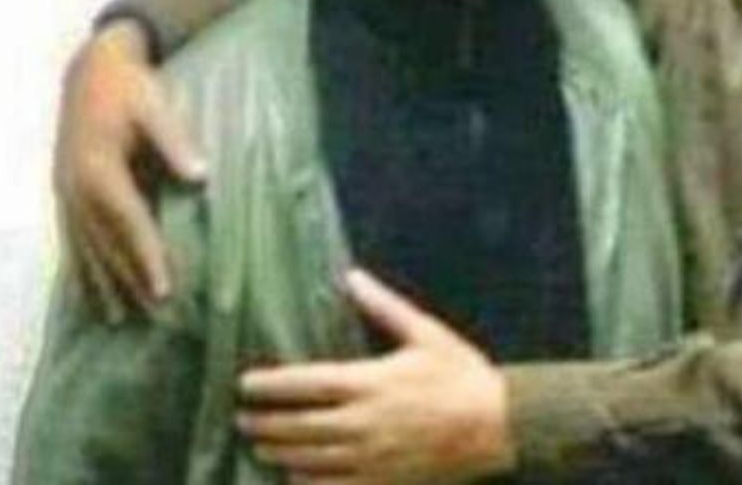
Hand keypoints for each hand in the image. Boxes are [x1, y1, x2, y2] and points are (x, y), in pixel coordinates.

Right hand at [52, 19, 206, 319]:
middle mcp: (76, 188)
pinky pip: (70, 240)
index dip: (147, 258)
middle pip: (106, 245)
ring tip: (119, 319)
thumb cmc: (129, 89)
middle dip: (128, 281)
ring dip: (101, 284)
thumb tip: (200, 175)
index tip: (164, 289)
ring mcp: (64, 193)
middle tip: (152, 316)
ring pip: (84, 249)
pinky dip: (79, 269)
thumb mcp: (155, 105)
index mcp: (99, 169)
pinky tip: (88, 293)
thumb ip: (174, 140)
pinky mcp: (62, 193)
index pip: (130, 223)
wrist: (89, 71)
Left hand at [236, 269, 515, 484]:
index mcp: (371, 383)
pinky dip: (307, 482)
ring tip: (259, 444)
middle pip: (299, 425)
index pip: (306, 384)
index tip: (246, 384)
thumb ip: (384, 307)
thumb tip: (352, 277)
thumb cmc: (462, 375)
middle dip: (266, 421)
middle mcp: (364, 422)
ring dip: (279, 451)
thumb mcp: (426, 333)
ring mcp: (372, 457)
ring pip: (311, 458)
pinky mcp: (383, 480)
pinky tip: (293, 476)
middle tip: (242, 417)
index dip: (271, 385)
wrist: (499, 425)